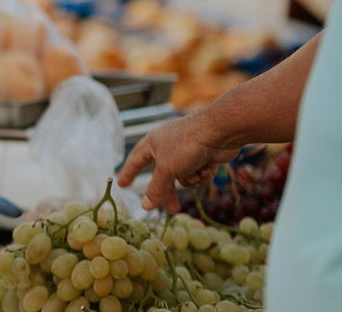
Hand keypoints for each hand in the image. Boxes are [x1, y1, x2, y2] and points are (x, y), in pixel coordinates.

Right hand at [117, 112, 242, 211]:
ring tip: (196, 175)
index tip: (122, 184)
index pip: (135, 161)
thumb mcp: (167, 169)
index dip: (128, 173)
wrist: (220, 132)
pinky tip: (207, 168)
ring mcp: (186, 151)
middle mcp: (168, 147)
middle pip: (163, 175)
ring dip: (190, 179)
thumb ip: (156, 189)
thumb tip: (144, 206)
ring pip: (183, 176)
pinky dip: (202, 174)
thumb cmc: (186, 145)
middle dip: (169, 191)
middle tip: (172, 209)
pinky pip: (197, 173)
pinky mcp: (203, 156)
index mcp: (153, 143)